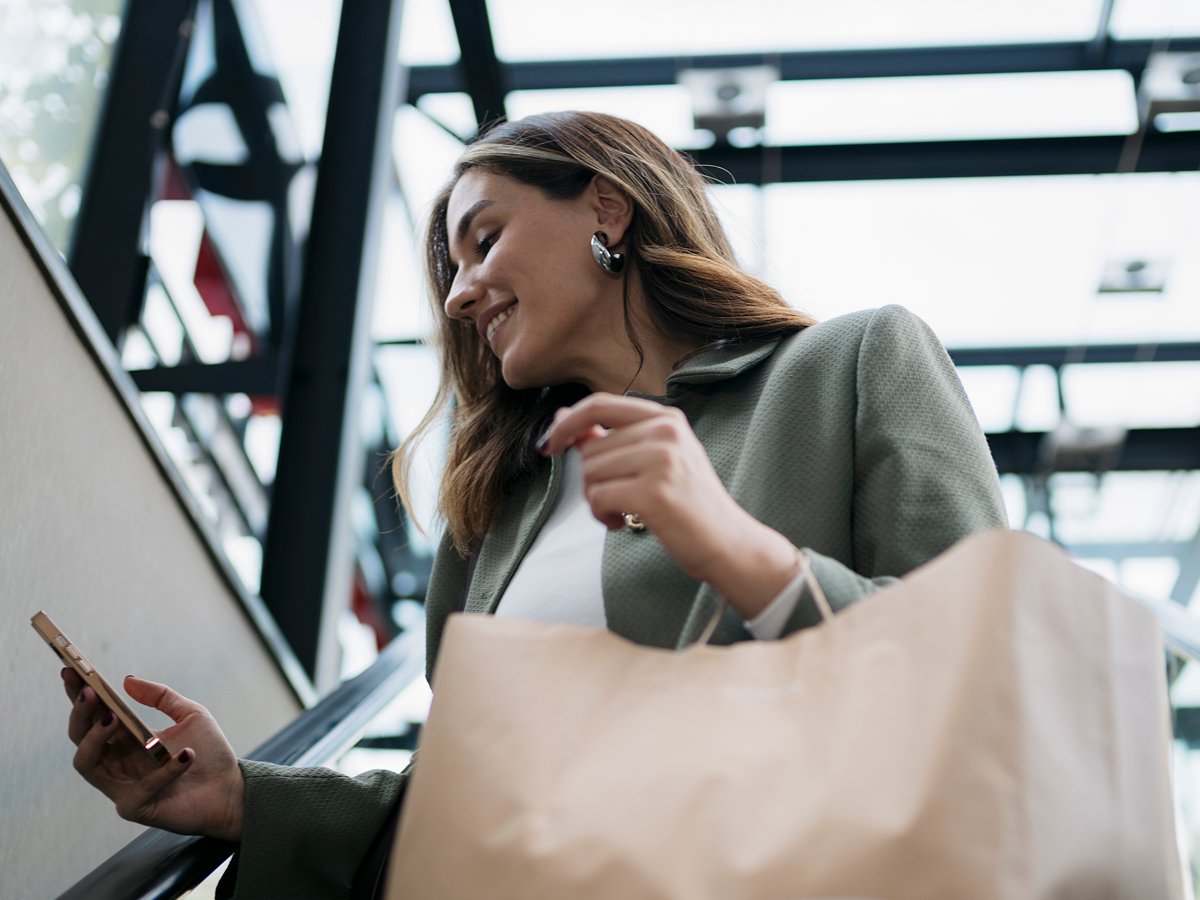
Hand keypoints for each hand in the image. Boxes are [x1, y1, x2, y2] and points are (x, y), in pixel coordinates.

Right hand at [64, 668, 244, 840]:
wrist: (230, 789)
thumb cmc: (209, 752)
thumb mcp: (190, 715)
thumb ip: (161, 697)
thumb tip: (127, 680)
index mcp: (125, 738)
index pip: (92, 715)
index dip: (77, 694)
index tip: (71, 669)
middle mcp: (116, 762)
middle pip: (79, 738)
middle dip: (81, 713)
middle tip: (89, 692)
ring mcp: (121, 786)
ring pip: (87, 763)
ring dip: (97, 738)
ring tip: (114, 718)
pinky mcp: (136, 807)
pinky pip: (140, 788)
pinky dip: (163, 771)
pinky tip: (186, 756)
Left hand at [537, 393, 798, 618]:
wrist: (728, 543)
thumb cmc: (688, 504)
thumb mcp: (656, 460)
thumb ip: (615, 438)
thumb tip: (563, 420)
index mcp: (666, 418)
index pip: (599, 405)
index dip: (567, 424)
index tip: (550, 444)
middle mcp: (665, 432)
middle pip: (590, 448)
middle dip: (590, 480)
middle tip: (614, 500)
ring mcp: (662, 461)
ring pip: (590, 474)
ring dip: (596, 501)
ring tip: (623, 512)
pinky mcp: (654, 493)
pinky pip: (598, 498)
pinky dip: (602, 516)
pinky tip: (623, 522)